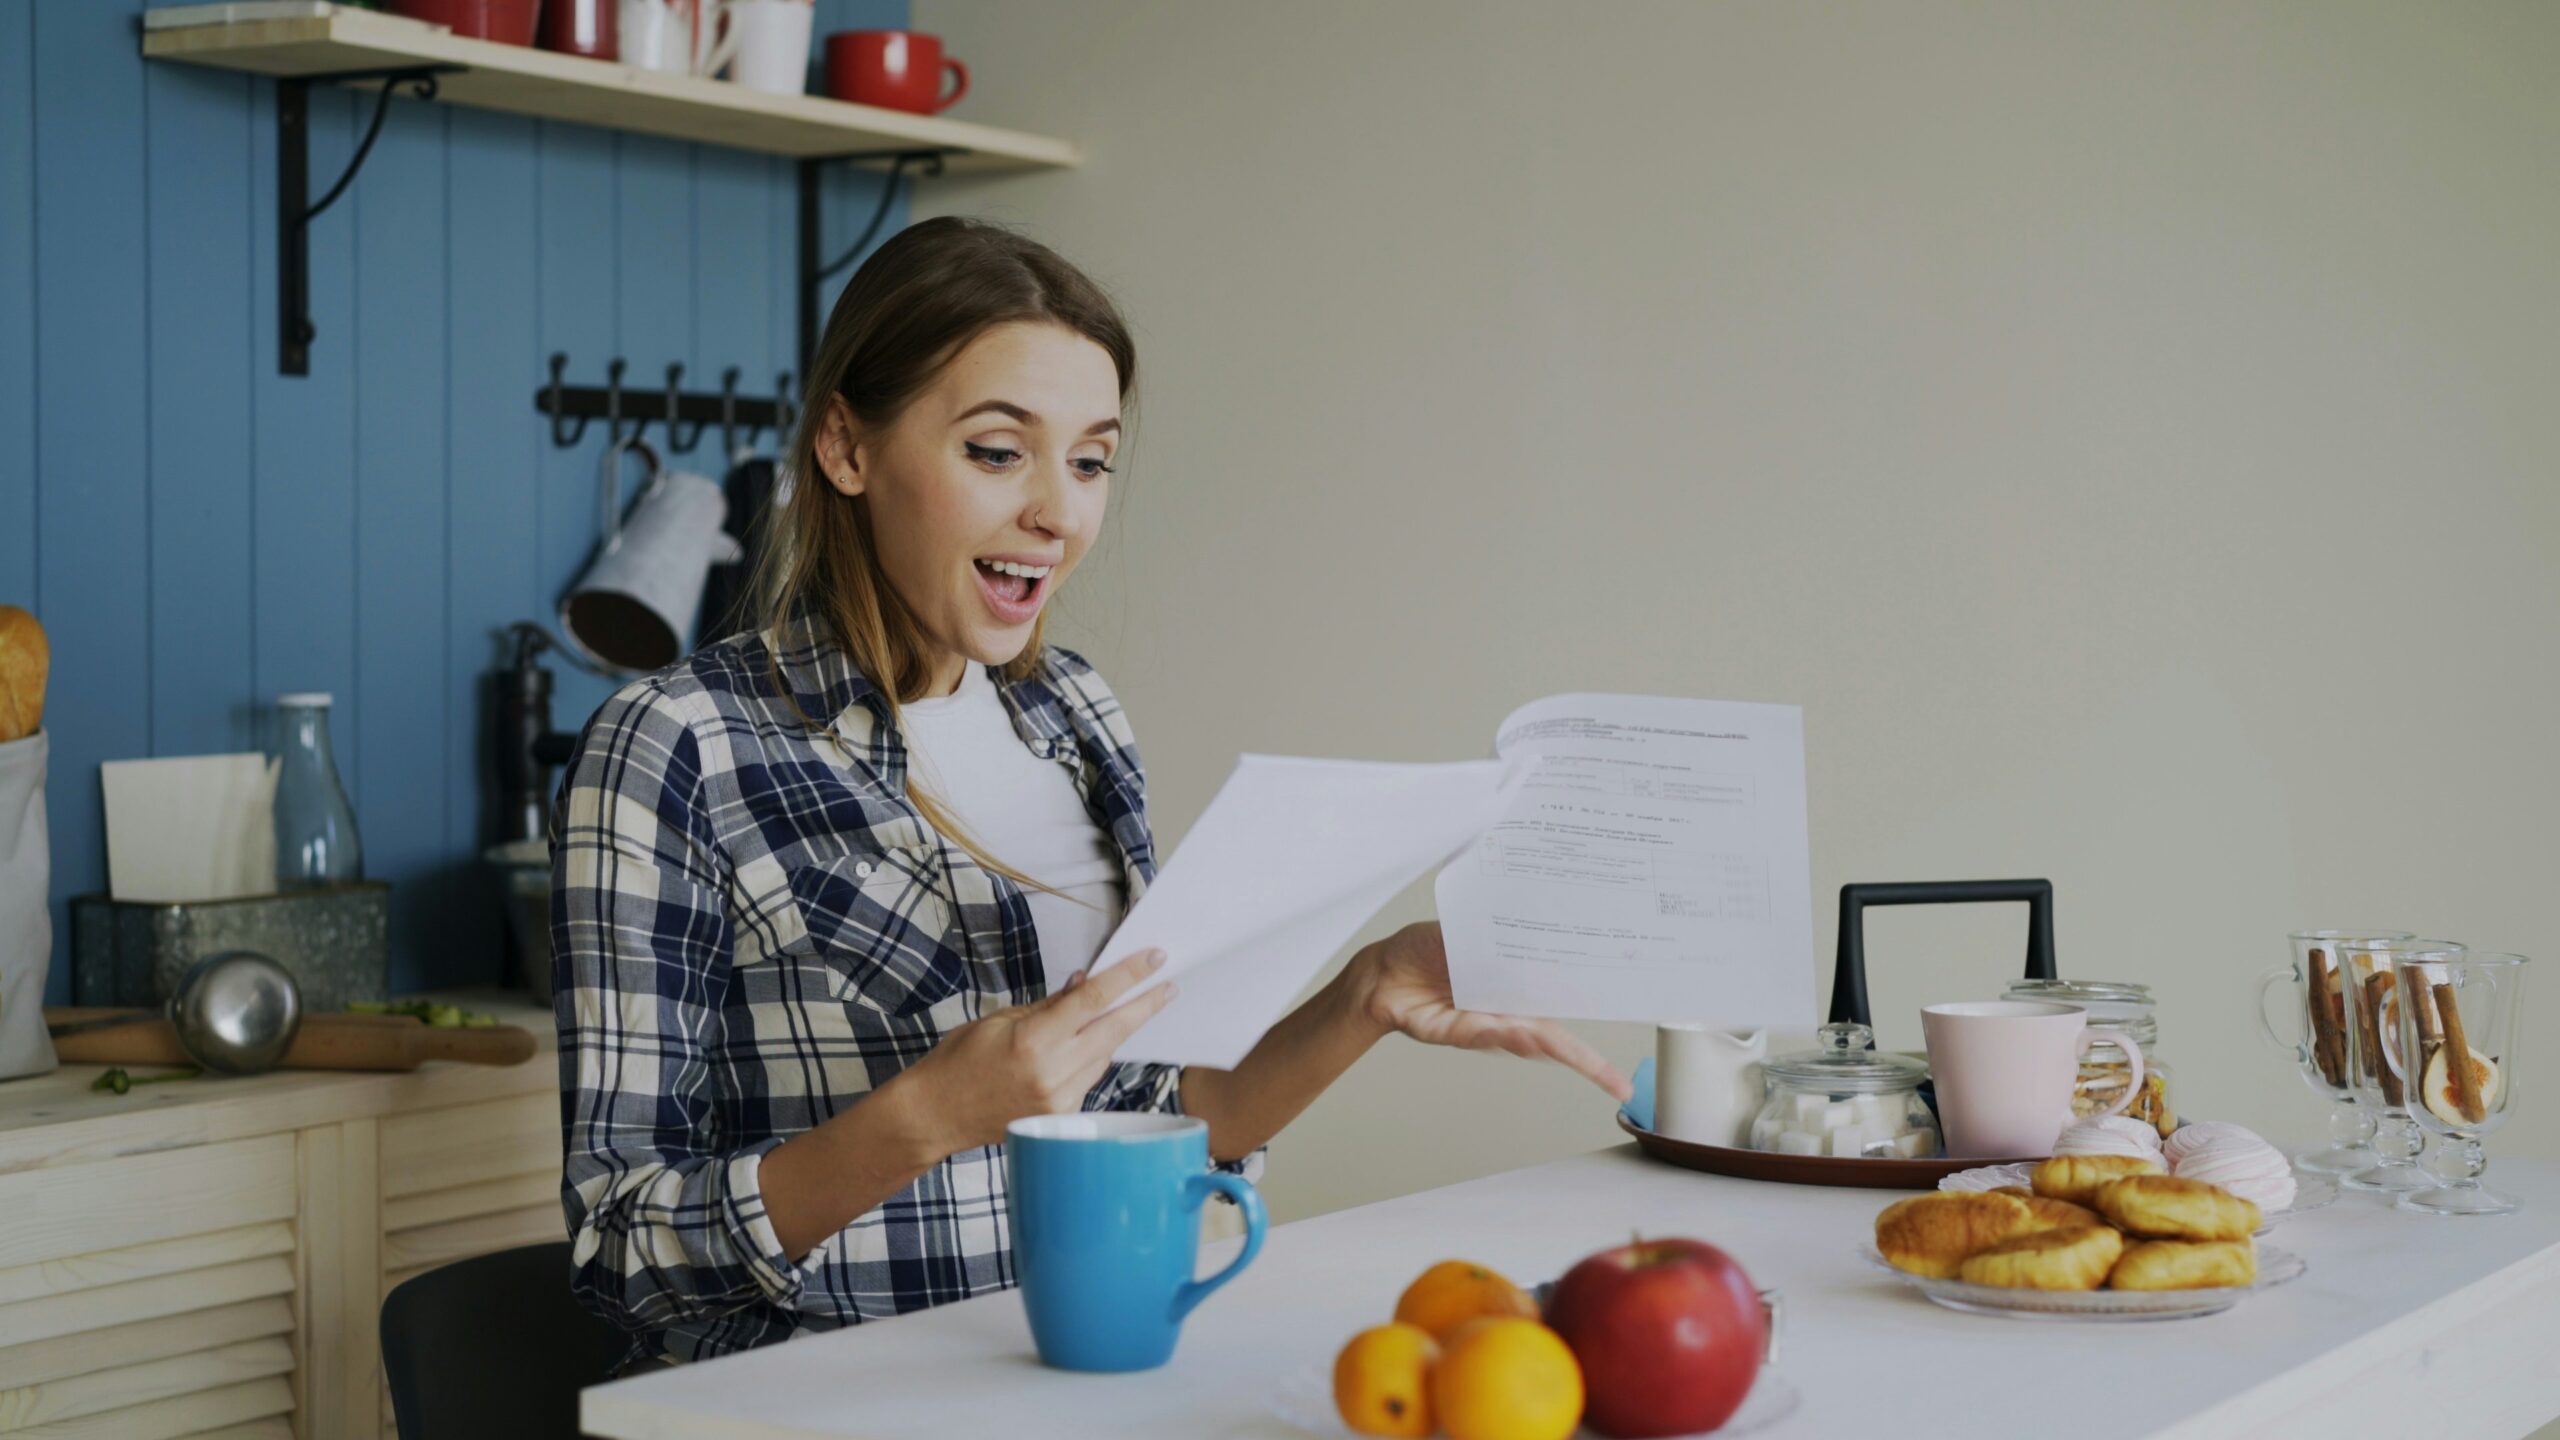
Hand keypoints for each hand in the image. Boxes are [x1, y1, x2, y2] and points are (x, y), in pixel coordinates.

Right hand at [900, 949, 1179, 1152]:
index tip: (1153, 959)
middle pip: (1113, 1030)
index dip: (1127, 977)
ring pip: (1104, 1055)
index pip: (1092, 1000)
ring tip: (1125, 1010)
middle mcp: (1051, 1072)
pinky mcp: (1060, 1118)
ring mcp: (1058, 1100)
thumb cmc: (959, 1062)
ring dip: (1115, 1031)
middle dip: (1144, 1005)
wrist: (934, 1114)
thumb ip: (1049, 1005)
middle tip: (1168, 985)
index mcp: (1033, 1040)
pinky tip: (1086, 1046)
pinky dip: (1092, 1057)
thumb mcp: (999, 1020)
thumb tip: (1084, 983)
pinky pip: (1089, 1079)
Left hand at [1353, 921, 1632, 1101]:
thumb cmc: (1428, 948)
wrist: (1385, 969)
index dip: (1596, 1012)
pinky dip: (1502, 1034)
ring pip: (1527, 1040)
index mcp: (1518, 981)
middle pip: (1557, 1039)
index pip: (1565, 997)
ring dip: (1543, 1043)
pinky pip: (1487, 1036)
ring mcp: (1489, 1025)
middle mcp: (1510, 1009)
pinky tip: (1515, 1032)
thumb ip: (1500, 937)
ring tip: (1563, 1049)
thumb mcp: (1470, 932)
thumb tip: (1535, 938)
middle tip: (1615, 1083)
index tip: (1625, 1025)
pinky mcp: (1461, 1034)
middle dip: (1587, 1064)